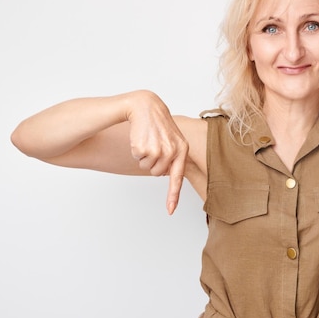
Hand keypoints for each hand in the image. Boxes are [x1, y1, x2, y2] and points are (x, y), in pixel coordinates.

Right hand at [127, 91, 188, 214]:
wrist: (146, 106)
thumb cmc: (158, 124)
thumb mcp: (172, 138)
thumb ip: (173, 155)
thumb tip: (166, 174)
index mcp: (182, 149)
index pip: (178, 177)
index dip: (173, 195)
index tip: (170, 210)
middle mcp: (173, 151)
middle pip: (157, 173)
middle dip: (151, 163)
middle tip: (152, 145)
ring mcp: (159, 149)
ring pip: (146, 167)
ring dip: (143, 156)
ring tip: (148, 139)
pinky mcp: (145, 147)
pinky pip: (137, 157)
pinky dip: (136, 150)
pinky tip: (141, 137)